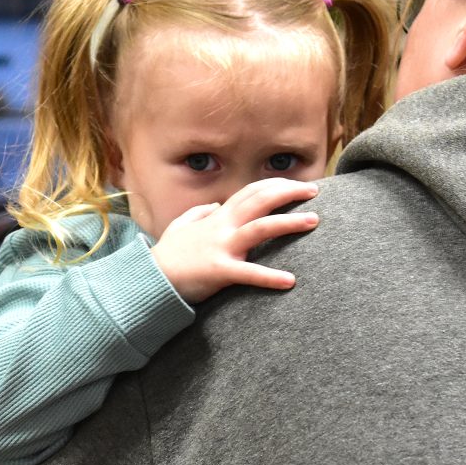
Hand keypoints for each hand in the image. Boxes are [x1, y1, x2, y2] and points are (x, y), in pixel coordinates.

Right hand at [150, 178, 319, 303]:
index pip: (250, 192)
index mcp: (217, 217)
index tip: (296, 184)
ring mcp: (221, 247)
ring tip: (313, 221)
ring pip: (260, 228)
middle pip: (260, 201)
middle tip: (314, 192)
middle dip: (288, 192)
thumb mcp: (180, 226)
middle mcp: (222, 227)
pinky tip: (290, 280)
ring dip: (289, 223)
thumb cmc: (168, 254)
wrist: (151, 278)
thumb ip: (199, 213)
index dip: (274, 185)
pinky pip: (248, 273)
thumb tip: (215, 205)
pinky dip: (270, 277)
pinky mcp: (218, 271)